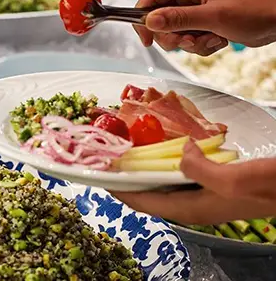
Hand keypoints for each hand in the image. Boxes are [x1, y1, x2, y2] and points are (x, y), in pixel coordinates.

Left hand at [113, 141, 275, 223]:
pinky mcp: (211, 184)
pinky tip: (161, 148)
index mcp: (191, 209)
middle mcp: (192, 204)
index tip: (99, 178)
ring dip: (144, 170)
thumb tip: (181, 153)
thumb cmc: (267, 187)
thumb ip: (201, 170)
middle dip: (128, 179)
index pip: (144, 203)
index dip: (120, 191)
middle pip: (149, 194)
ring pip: (163, 183)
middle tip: (109, 160)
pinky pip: (178, 175)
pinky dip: (164, 163)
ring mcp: (202, 195)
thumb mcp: (233, 180)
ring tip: (127, 153)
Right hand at [134, 0, 275, 55]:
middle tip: (189, 42)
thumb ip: (178, 18)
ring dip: (188, 40)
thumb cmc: (252, 12)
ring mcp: (192, 0)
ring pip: (171, 27)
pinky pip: (184, 32)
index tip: (147, 40)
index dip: (142, 19)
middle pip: (158, 15)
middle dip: (173, 35)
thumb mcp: (213, 17)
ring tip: (210, 39)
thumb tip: (149, 21)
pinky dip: (197, 41)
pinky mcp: (199, 13)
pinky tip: (215, 39)